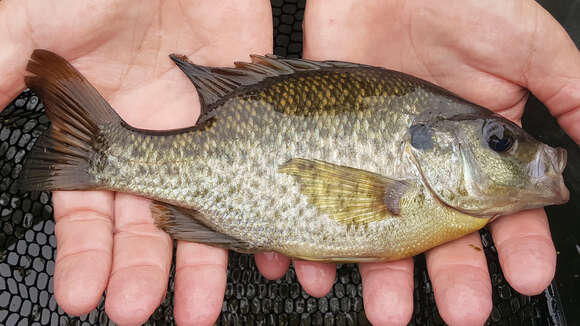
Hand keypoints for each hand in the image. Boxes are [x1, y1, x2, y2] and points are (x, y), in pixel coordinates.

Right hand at [0, 1, 271, 324]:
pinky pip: (265, 165)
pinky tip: (265, 250)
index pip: (88, 210)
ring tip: (201, 307)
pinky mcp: (252, 105)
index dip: (84, 253)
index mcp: (104, 126)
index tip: (83, 294)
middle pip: (147, 221)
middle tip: (139, 309)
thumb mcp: (26, 22)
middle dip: (141, 269)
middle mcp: (155, 134)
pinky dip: (268, 207)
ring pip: (209, 205)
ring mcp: (207, 124)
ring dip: (203, 261)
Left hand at [286, 1, 577, 324]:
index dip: (521, 246)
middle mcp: (426, 160)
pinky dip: (314, 234)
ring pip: (378, 227)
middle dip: (452, 277)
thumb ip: (568, 94)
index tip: (527, 277)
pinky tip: (316, 265)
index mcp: (478, 145)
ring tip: (387, 307)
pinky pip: (319, 197)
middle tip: (459, 310)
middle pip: (441, 233)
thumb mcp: (526, 43)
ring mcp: (374, 155)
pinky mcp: (327, 143)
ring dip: (381, 272)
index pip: (506, 210)